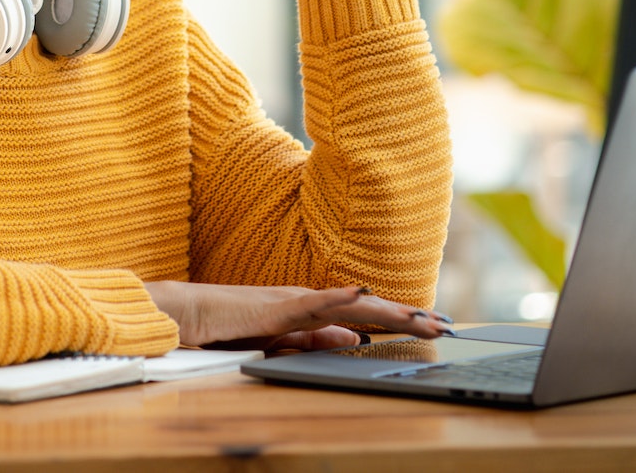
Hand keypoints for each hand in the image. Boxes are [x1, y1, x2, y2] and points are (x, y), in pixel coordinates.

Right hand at [142, 281, 450, 352]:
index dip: (400, 319)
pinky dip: (340, 297)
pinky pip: (315, 302)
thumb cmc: (228, 327)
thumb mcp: (280, 341)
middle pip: (368, 307)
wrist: (189, 315)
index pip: (364, 315)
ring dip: (389, 310)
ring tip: (423, 315)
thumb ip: (315, 340)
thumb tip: (355, 338)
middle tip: (446, 324)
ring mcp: (295, 301)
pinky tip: (365, 294)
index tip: (432, 325)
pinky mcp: (277, 306)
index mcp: (311, 312)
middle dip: (408, 316)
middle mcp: (309, 301)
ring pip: (352, 304)